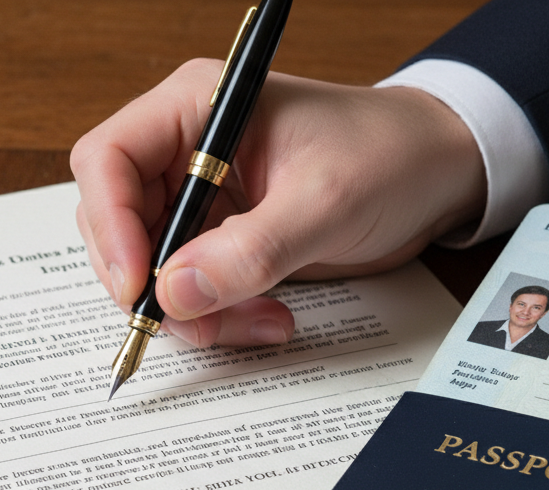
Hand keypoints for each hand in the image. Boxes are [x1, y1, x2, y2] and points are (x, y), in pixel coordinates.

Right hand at [70, 59, 485, 347]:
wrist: (439, 174)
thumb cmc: (390, 155)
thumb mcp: (326, 203)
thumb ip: (251, 250)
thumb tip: (174, 292)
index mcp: (197, 108)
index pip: (109, 160)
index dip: (111, 225)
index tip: (138, 284)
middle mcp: (186, 149)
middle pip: (117, 221)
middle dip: (150, 281)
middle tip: (193, 323)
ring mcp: (201, 195)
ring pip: (151, 265)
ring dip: (190, 309)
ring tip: (256, 323)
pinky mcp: (220, 236)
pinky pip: (190, 287)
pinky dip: (218, 315)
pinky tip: (267, 319)